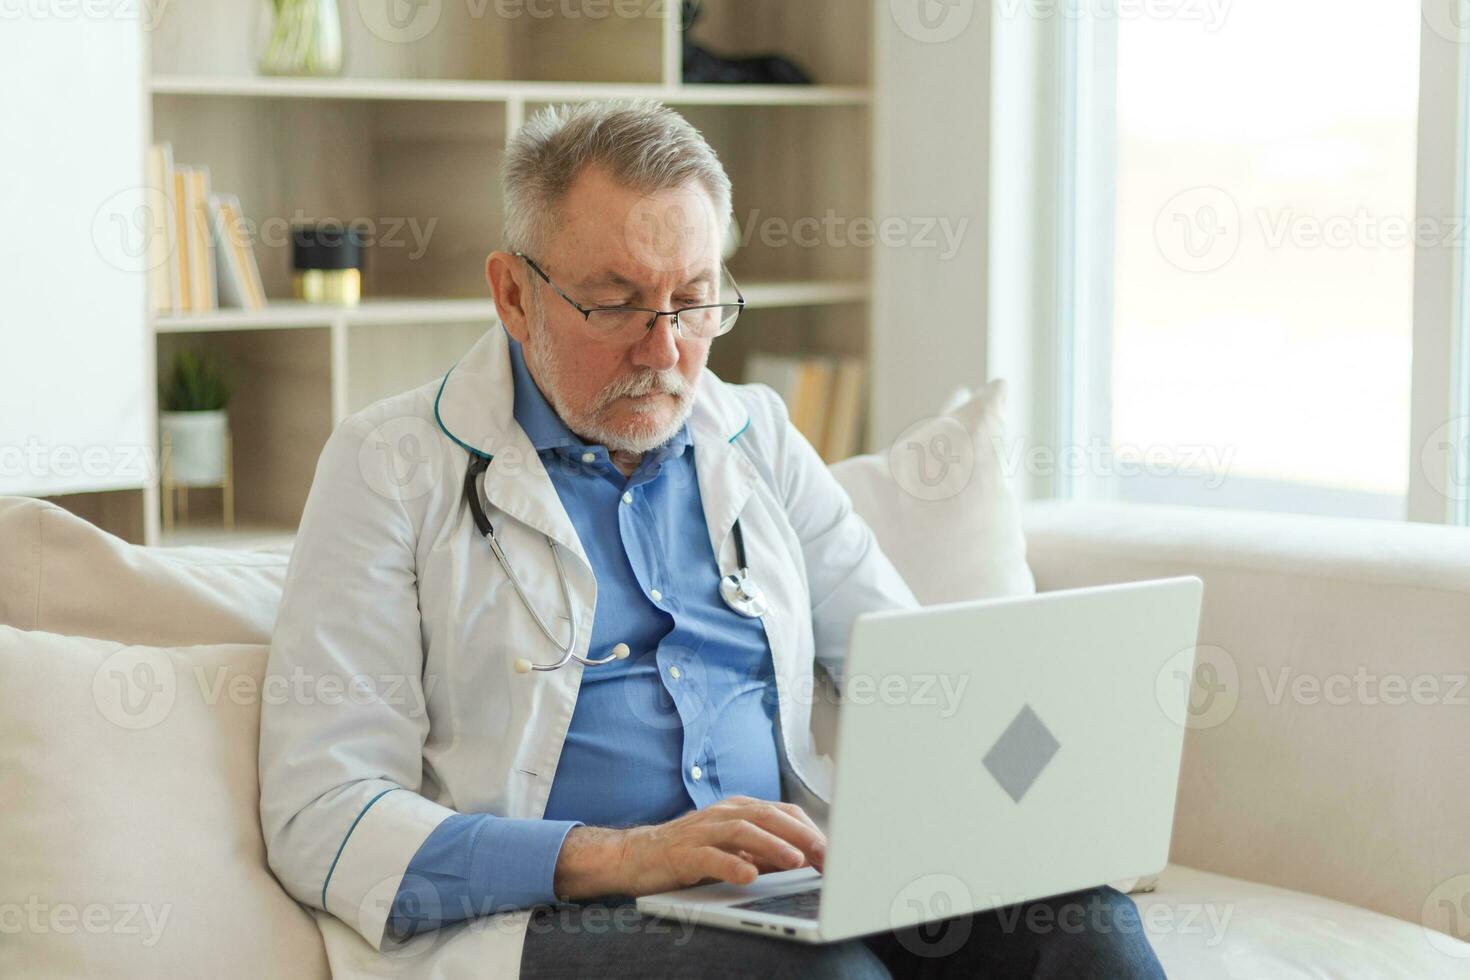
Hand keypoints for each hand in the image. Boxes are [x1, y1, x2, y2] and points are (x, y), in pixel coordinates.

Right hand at [553, 796, 826, 900]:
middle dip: (800, 835)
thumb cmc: (689, 853)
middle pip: (768, 815)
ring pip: (743, 830)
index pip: (782, 812)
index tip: (834, 852)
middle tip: (826, 855)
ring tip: (795, 862)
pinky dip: (732, 864)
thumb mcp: (733, 848)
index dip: (810, 830)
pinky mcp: (682, 852)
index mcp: (738, 810)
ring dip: (772, 845)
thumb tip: (806, 860)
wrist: (636, 856)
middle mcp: (723, 814)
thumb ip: (765, 851)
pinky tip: (749, 876)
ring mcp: (702, 831)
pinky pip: (710, 856)